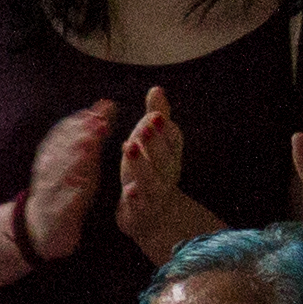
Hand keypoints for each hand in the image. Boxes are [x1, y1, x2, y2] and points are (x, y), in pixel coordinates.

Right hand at [13, 101, 114, 265]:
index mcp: (52, 156)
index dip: (82, 119)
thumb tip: (106, 104)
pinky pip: (61, 202)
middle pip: (62, 148)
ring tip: (89, 149)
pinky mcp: (54, 214)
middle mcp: (48, 171)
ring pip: (58, 172)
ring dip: (73, 159)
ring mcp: (49, 192)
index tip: (101, 109)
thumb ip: (91, 134)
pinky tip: (81, 187)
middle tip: (100, 124)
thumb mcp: (79, 160)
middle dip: (80, 134)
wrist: (41, 229)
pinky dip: (69, 193)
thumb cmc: (65, 188)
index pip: (63, 132)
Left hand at [111, 91, 199, 258]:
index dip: (165, 128)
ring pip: (152, 180)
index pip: (173, 139)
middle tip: (145, 125)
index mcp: (171, 154)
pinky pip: (141, 205)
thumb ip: (157, 118)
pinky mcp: (143, 211)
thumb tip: (157, 88)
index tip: (155, 114)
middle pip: (165, 157)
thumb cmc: (153, 170)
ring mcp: (156, 193)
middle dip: (156, 141)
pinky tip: (129, 189)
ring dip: (142, 164)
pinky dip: (136, 197)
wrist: (155, 215)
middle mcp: (167, 173)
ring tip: (129, 147)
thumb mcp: (154, 143)